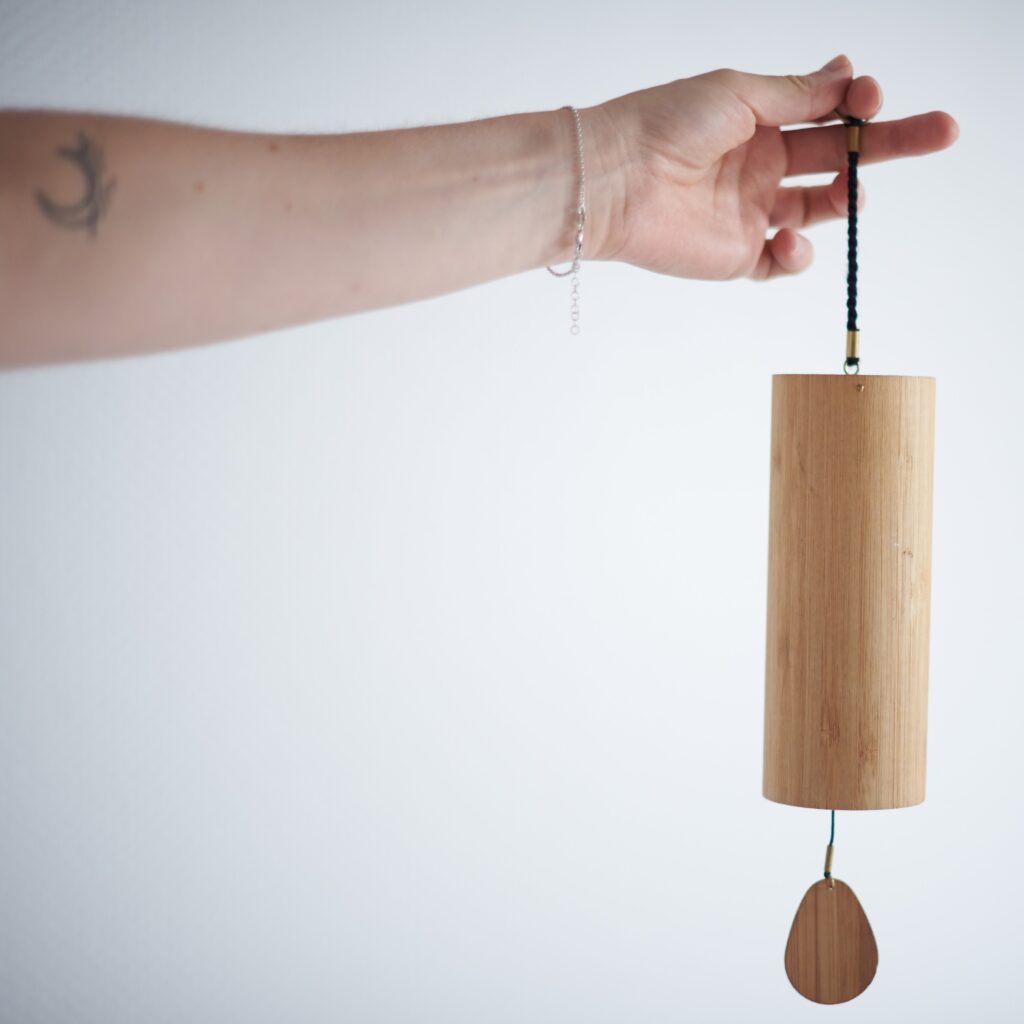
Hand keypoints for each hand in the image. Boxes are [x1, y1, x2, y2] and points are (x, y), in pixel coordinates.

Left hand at [587, 55, 958, 279]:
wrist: (616, 181)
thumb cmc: (666, 124)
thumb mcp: (739, 93)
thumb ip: (797, 94)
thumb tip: (847, 73)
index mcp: (760, 121)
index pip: (828, 114)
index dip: (859, 106)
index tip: (874, 95)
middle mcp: (759, 166)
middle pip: (837, 158)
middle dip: (889, 144)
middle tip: (943, 131)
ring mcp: (749, 213)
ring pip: (818, 211)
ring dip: (848, 200)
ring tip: (853, 192)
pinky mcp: (736, 257)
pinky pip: (782, 263)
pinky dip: (798, 255)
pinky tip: (788, 240)